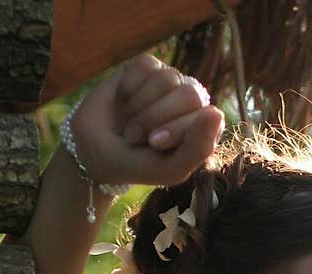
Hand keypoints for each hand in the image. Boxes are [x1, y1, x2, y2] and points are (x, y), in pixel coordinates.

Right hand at [70, 54, 224, 189]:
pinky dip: (129, 87)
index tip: (154, 144)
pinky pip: (145, 66)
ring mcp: (169, 82)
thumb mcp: (169, 169)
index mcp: (203, 130)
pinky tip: (124, 101)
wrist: (94, 151)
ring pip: (166, 79)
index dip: (176, 130)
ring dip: (141, 107)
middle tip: (138, 136)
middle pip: (190, 94)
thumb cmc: (137, 164)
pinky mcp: (147, 67)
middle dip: (157, 117)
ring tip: (130, 125)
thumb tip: (217, 112)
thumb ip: (197, 149)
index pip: (207, 117)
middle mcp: (191, 103)